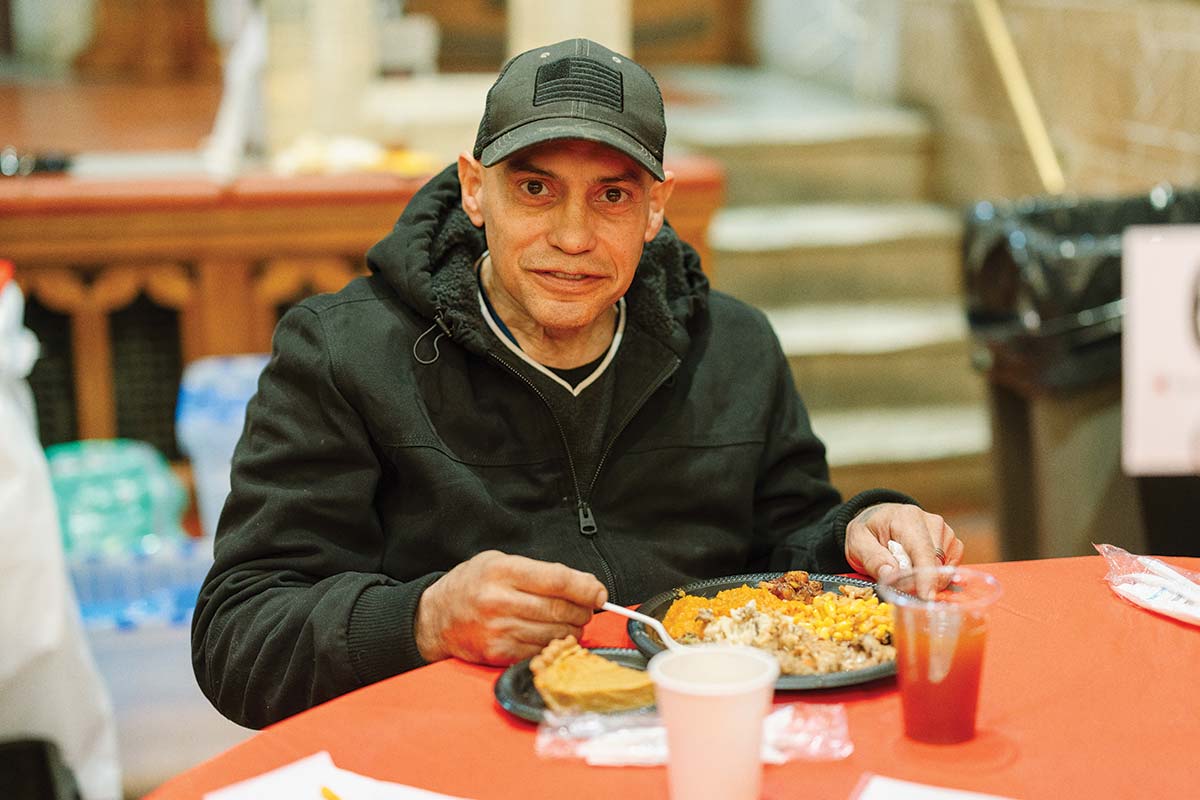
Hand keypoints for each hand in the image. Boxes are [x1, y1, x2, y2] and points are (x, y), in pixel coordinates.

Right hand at [414, 550, 607, 664]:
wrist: (435, 617)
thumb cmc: (471, 585)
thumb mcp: (500, 562)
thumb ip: (541, 572)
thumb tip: (585, 586)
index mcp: (502, 572)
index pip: (557, 580)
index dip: (585, 588)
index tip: (599, 593)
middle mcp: (499, 601)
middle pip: (560, 609)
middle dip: (583, 610)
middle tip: (587, 608)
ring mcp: (498, 630)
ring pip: (555, 634)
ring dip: (571, 629)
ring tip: (568, 622)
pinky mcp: (498, 654)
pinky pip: (540, 652)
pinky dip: (553, 646)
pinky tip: (550, 637)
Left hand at [844, 503, 963, 591]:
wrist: (878, 519)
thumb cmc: (868, 531)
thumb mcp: (857, 543)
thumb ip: (873, 559)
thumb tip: (891, 574)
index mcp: (908, 519)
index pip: (923, 551)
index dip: (926, 576)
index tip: (925, 597)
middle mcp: (932, 523)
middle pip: (935, 563)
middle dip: (920, 582)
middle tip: (898, 586)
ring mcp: (945, 532)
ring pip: (944, 569)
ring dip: (927, 579)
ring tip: (904, 570)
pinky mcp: (951, 543)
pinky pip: (950, 568)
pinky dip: (935, 576)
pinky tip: (918, 570)